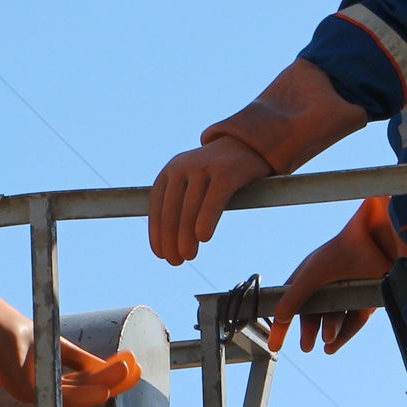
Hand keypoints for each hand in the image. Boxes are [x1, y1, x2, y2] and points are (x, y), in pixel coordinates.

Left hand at [148, 136, 272, 263]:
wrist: (250, 144)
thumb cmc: (218, 172)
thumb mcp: (193, 183)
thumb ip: (181, 205)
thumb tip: (169, 242)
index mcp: (171, 170)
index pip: (157, 205)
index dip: (156, 232)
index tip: (160, 254)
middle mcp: (183, 166)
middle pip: (172, 209)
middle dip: (171, 238)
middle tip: (175, 261)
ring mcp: (205, 166)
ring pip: (190, 207)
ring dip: (186, 235)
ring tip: (188, 256)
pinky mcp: (227, 171)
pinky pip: (214, 199)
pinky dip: (206, 218)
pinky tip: (204, 237)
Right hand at [269, 197, 405, 353]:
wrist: (374, 243)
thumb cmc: (338, 253)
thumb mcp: (309, 277)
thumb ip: (292, 298)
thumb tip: (279, 318)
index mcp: (310, 275)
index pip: (292, 303)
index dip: (283, 323)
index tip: (275, 344)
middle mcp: (328, 285)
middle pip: (315, 314)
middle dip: (308, 331)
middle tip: (306, 347)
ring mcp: (349, 293)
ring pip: (335, 319)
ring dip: (329, 331)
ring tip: (326, 340)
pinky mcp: (367, 300)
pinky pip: (353, 322)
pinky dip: (344, 335)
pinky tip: (333, 346)